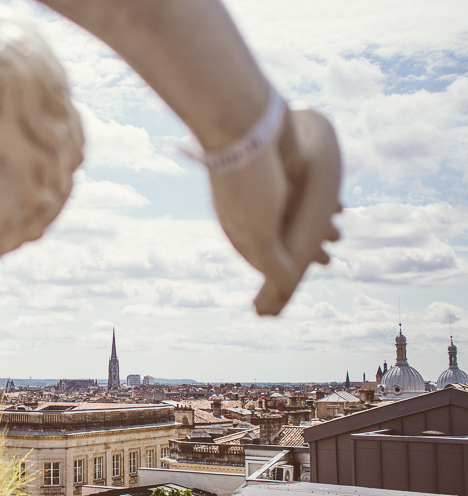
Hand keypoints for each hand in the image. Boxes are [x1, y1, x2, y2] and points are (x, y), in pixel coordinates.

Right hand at [208, 107, 341, 315]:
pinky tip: (338, 206)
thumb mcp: (260, 234)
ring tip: (340, 236)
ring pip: (298, 214)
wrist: (245, 125)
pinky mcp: (285, 167)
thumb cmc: (246, 183)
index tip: (297, 285)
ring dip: (319, 227)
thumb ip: (274, 263)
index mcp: (238, 227)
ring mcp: (269, 187)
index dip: (279, 272)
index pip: (259, 258)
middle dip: (305, 250)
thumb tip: (288, 287)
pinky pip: (308, 190)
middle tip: (330, 263)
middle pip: (282, 236)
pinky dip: (322, 202)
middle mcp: (253, 208)